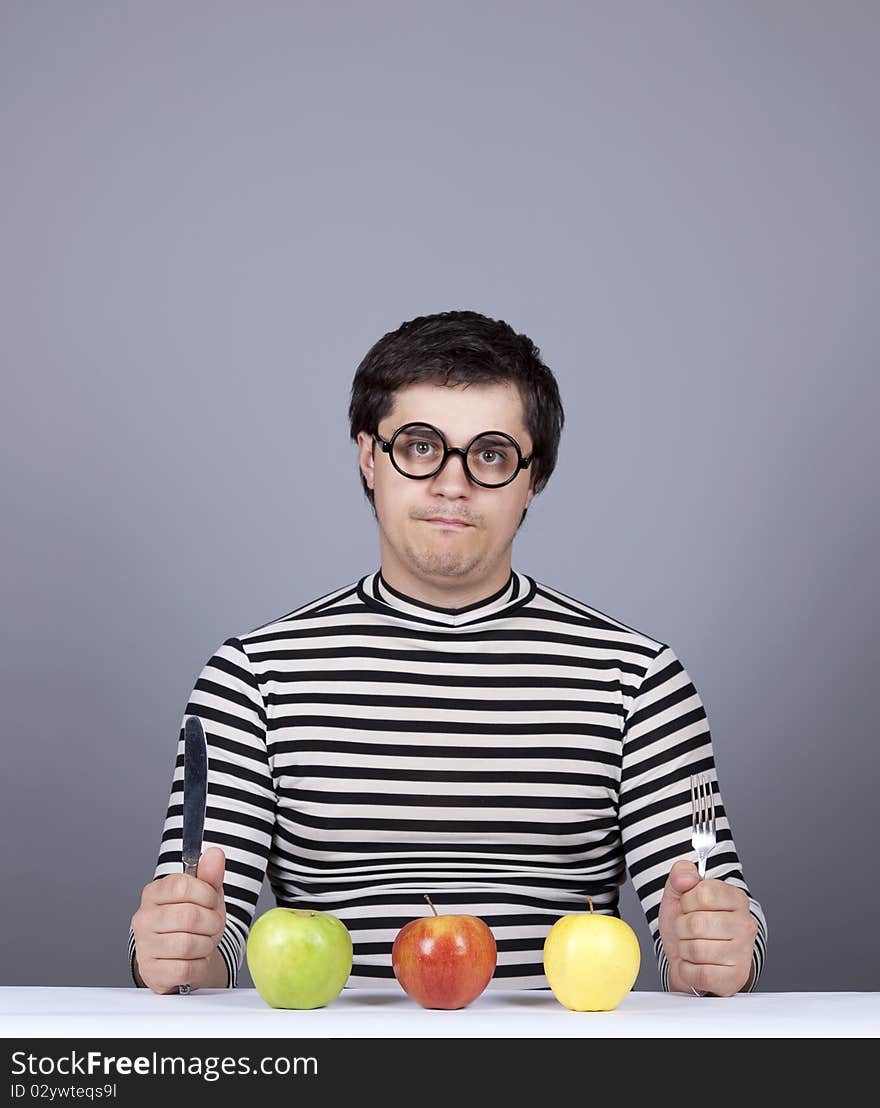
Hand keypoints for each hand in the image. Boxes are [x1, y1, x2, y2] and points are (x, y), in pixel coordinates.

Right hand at [131, 847, 226, 993]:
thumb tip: (215, 854)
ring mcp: (144, 946)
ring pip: (188, 945)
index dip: (206, 894)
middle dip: (211, 922)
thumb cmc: (194, 923)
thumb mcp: (206, 895)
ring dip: (206, 945)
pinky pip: (184, 969)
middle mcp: (143, 918)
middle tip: (211, 925)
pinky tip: (194, 959)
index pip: (183, 886)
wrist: (185, 956)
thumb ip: (211, 875)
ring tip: (203, 941)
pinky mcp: (151, 972)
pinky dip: (198, 965)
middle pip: (189, 917)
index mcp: (154, 893)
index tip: (210, 901)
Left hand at [658, 860, 757, 996]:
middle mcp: (745, 924)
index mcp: (736, 898)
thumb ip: (680, 874)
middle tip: (688, 930)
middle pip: (697, 924)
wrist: (689, 958)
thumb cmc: (687, 925)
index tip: (689, 906)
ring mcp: (743, 953)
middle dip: (682, 928)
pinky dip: (688, 970)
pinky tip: (695, 964)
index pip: (704, 894)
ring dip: (684, 949)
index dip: (687, 901)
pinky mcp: (736, 978)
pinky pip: (700, 974)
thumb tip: (687, 876)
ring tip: (692, 946)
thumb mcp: (678, 894)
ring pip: (696, 950)